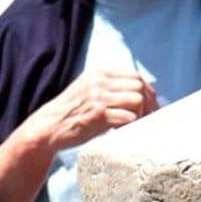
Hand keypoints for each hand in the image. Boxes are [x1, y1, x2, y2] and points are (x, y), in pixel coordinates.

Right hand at [22, 69, 157, 151]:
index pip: (135, 76)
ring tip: (136, 125)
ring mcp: (99, 96)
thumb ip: (110, 87)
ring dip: (141, 114)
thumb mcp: (89, 90)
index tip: (151, 106)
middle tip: (149, 118)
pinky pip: (127, 117)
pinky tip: (124, 130)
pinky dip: (131, 125)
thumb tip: (142, 94)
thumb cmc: (71, 112)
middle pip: (139, 86)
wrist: (49, 127)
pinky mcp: (98, 114)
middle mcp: (99, 80)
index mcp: (99, 72)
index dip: (148, 92)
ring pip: (137, 100)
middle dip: (149, 103)